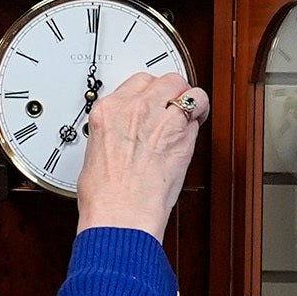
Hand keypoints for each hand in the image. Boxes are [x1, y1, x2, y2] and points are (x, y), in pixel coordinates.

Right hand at [77, 70, 204, 237]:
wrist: (121, 215)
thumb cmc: (106, 197)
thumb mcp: (96, 155)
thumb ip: (113, 135)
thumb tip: (124, 137)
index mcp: (108, 111)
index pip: (137, 82)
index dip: (149, 93)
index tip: (153, 103)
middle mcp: (134, 108)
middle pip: (164, 80)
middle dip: (171, 91)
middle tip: (174, 107)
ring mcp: (160, 119)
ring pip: (186, 89)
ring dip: (190, 101)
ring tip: (190, 114)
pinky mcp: (183, 134)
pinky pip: (198, 110)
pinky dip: (200, 115)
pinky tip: (196, 126)